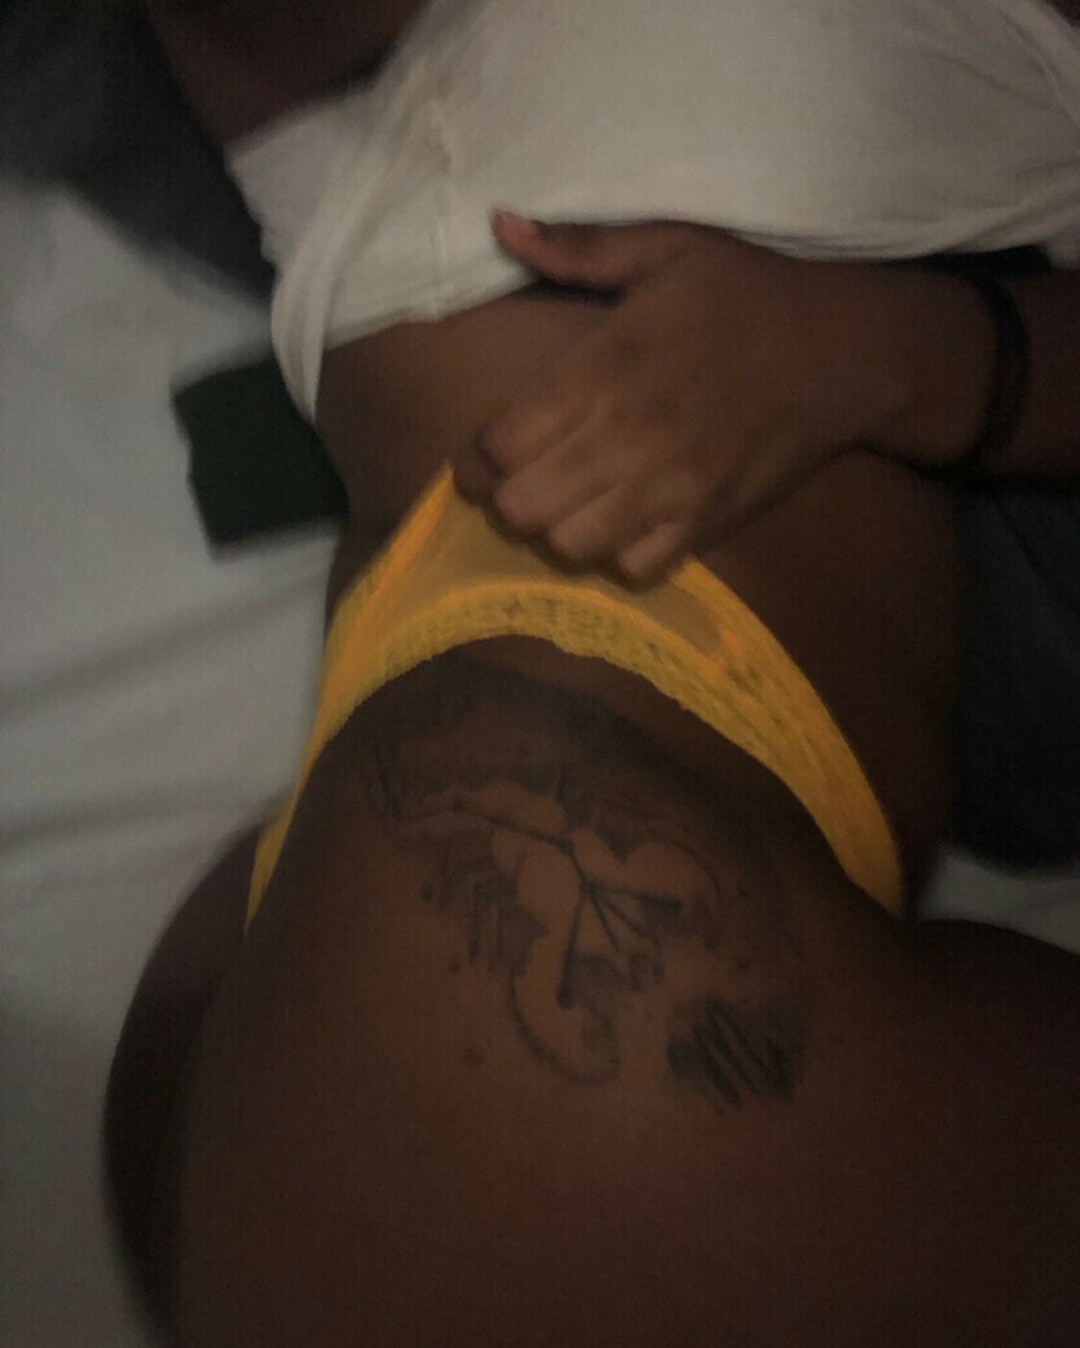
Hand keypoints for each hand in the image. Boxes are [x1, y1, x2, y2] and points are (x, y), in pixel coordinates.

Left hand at [458, 214, 974, 580]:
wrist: (848, 350)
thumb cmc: (748, 292)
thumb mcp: (667, 247)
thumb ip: (579, 246)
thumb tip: (499, 222)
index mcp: (608, 364)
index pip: (501, 441)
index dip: (482, 450)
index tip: (493, 443)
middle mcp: (631, 433)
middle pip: (522, 505)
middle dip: (507, 496)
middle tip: (522, 478)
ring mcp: (672, 486)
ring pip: (570, 545)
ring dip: (557, 528)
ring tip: (569, 503)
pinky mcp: (708, 521)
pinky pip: (635, 568)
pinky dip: (618, 554)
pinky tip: (624, 521)